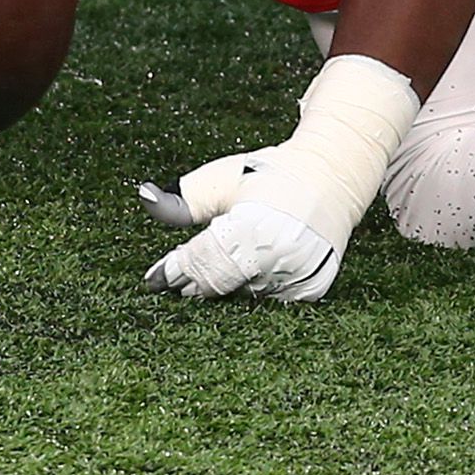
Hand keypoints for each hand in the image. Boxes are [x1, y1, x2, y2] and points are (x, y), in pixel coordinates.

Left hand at [136, 55, 414, 302]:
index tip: (154, 280)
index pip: (201, 262)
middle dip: (196, 283)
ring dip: (228, 286)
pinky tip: (252, 270)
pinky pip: (270, 300)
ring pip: (243, 296)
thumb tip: (144, 197)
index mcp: (251, 227)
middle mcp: (277, 256)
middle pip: (219, 286)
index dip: (174, 272)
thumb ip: (183, 201)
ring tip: (224, 265)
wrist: (330, 176)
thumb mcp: (221, 180)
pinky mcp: (313, 287)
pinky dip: (256, 289)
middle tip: (180, 280)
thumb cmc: (269, 174)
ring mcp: (299, 276)